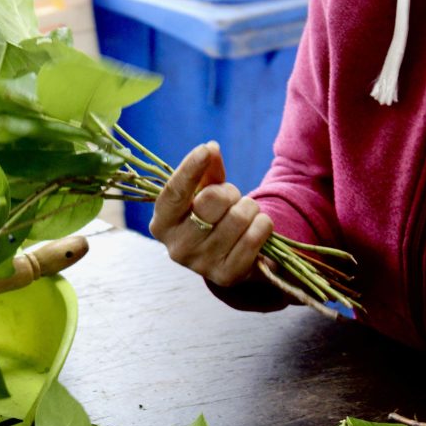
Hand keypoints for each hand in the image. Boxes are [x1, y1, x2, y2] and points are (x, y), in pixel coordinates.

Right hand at [149, 142, 272, 286]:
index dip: (189, 169)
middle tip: (232, 198)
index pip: (174, 193)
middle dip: (229, 191)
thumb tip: (211, 149)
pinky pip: (255, 235)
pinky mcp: (227, 276)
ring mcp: (201, 265)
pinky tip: (256, 228)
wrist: (231, 259)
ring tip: (245, 214)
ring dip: (250, 208)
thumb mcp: (205, 192)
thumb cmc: (213, 218)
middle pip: (211, 201)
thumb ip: (206, 170)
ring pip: (239, 216)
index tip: (205, 150)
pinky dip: (262, 225)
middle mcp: (176, 248)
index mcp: (162, 224)